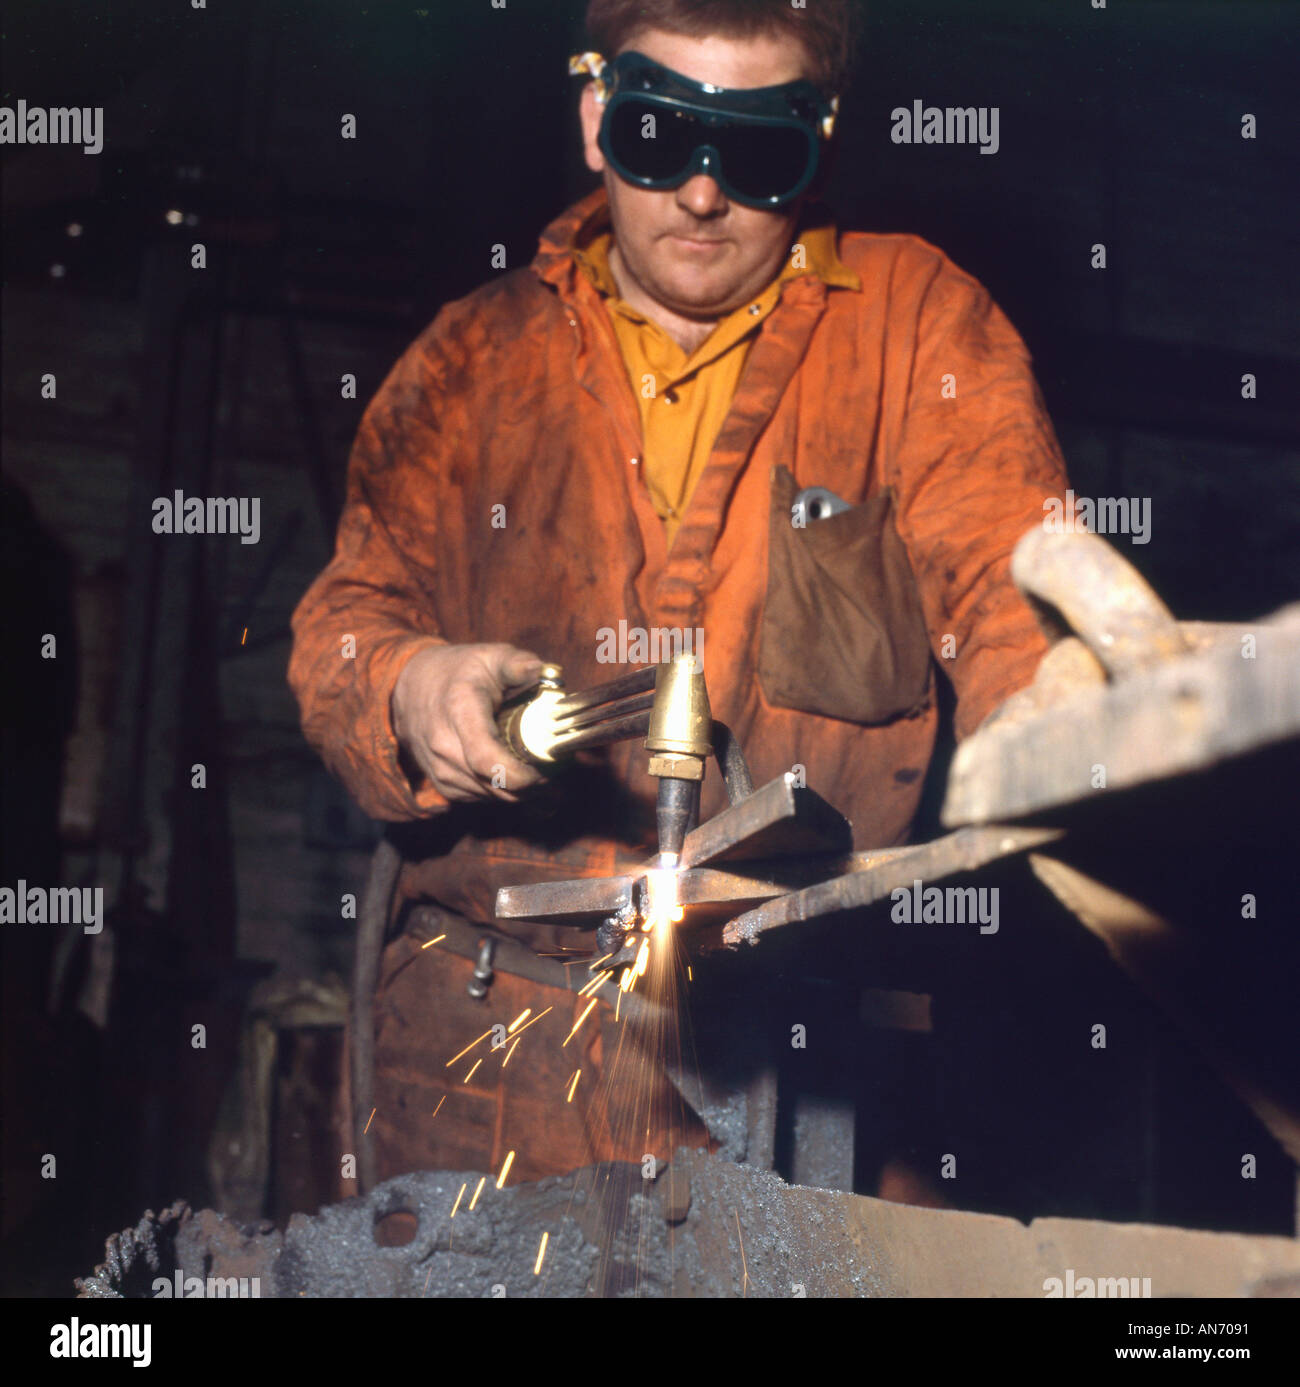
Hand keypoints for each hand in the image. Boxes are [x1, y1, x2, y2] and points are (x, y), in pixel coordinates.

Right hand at [391, 643, 546, 802]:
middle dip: (531, 785)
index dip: (521, 775)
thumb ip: (517, 663)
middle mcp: (444, 747)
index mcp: (460, 713)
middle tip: (554, 769)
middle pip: (495, 785)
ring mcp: (440, 769)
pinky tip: (514, 774)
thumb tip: (541, 671)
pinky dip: (501, 792)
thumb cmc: (458, 671)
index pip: (487, 760)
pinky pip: (479, 799)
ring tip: (538, 769)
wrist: (411, 688)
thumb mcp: (490, 656)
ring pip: (490, 797)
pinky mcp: (441, 784)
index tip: (546, 768)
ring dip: (519, 791)